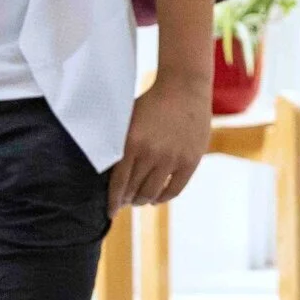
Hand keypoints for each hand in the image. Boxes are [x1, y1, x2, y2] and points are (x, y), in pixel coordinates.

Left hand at [110, 75, 212, 212]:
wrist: (184, 87)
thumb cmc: (151, 102)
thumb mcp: (128, 121)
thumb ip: (118, 145)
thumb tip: (108, 174)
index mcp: (132, 144)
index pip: (118, 184)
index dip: (113, 201)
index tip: (110, 212)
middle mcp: (152, 153)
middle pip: (134, 191)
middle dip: (127, 200)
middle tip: (126, 201)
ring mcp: (173, 158)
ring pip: (153, 193)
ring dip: (144, 200)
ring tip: (140, 199)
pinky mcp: (191, 160)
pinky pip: (175, 189)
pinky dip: (164, 198)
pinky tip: (157, 197)